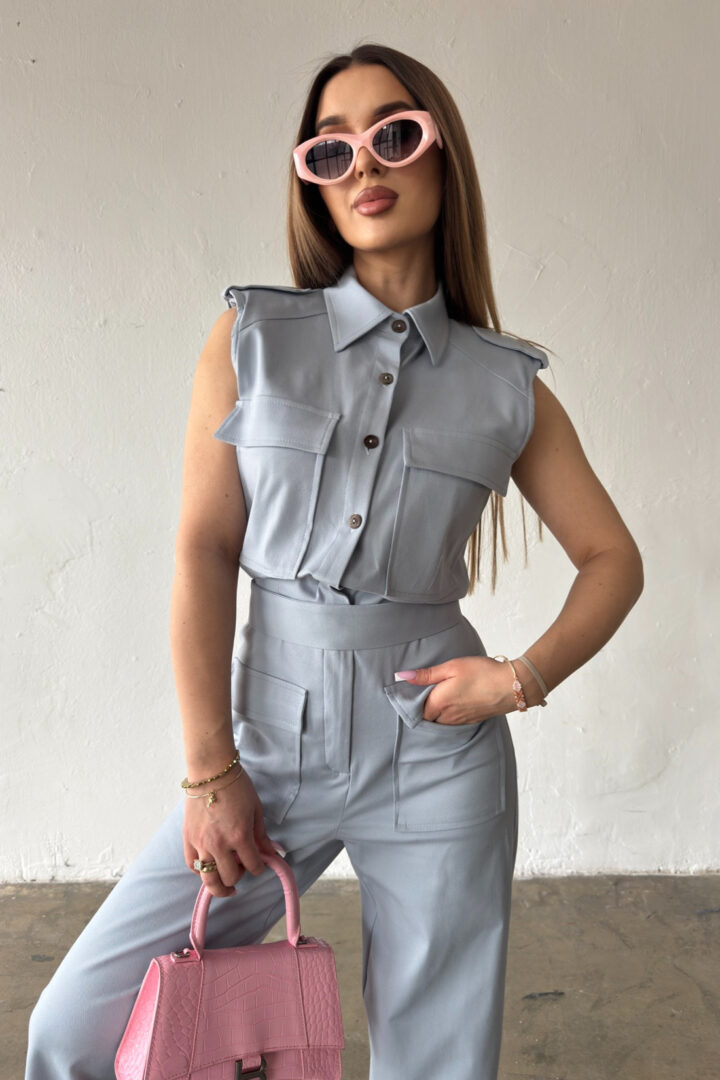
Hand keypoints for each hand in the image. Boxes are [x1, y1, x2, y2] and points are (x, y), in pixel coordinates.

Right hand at [182, 765, 283, 898]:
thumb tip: (274, 853)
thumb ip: (262, 836)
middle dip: (239, 877)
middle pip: (229, 878)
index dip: (259, 868)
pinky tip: (209, 866)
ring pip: (208, 879)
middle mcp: (219, 844)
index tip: (260, 865)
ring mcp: (201, 843)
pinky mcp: (188, 838)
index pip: (252, 866)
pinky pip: (192, 865)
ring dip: (218, 886)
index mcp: (239, 836)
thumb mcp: (256, 810)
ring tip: (225, 886)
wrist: (211, 771)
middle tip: (242, 868)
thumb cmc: (237, 787)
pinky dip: (201, 870)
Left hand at [396, 655, 521, 724]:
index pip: (416, 711)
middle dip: (424, 708)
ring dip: (437, 712)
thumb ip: (426, 674)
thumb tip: (402, 675)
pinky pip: (453, 722)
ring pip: (440, 722)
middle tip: (426, 691)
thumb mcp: (452, 667)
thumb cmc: (482, 673)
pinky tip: (457, 701)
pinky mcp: (472, 721)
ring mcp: (461, 721)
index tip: (413, 691)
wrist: (512, 686)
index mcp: (439, 703)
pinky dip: (450, 715)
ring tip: (442, 695)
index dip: (412, 702)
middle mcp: (447, 716)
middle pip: (428, 718)